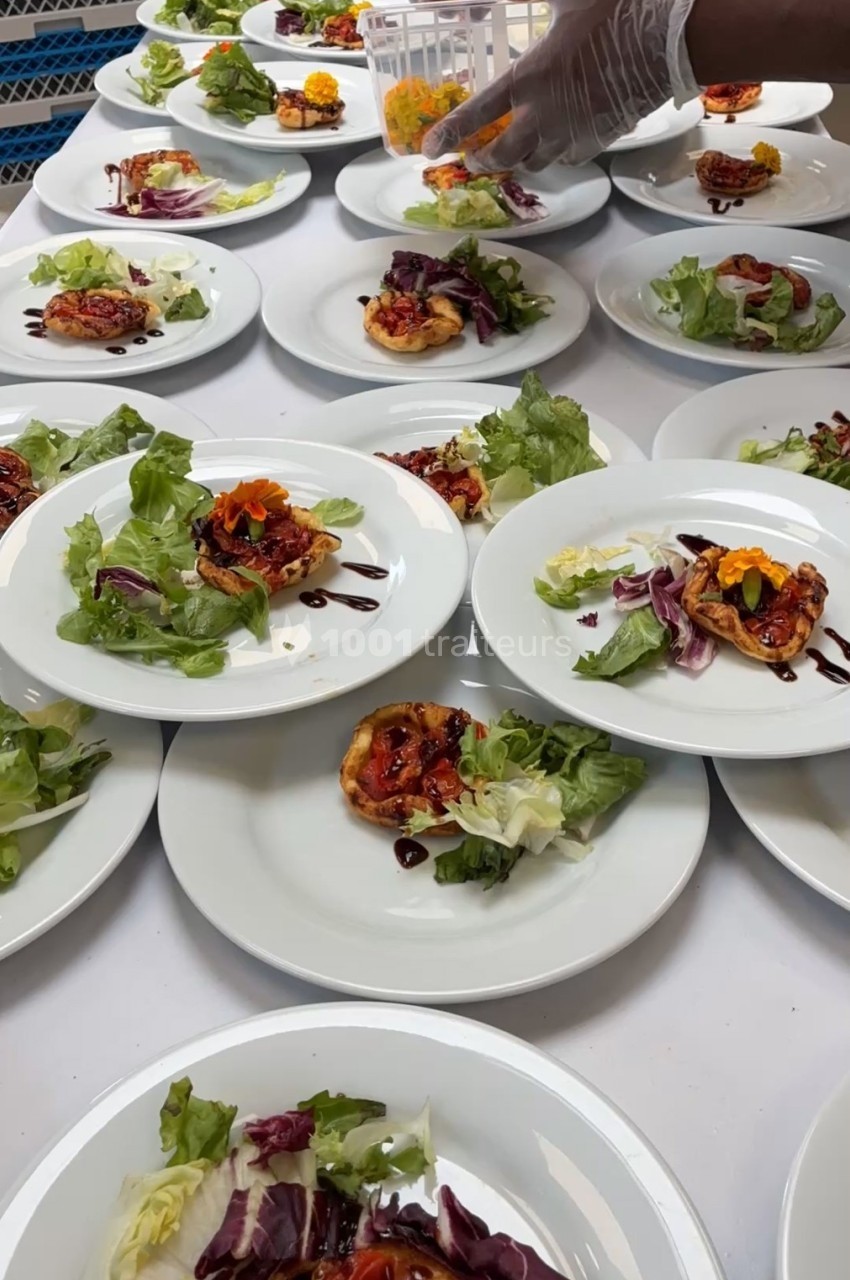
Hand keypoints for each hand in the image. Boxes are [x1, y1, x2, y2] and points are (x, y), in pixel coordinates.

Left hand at [422, 0, 698, 170]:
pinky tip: (555, 143)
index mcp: (529, 78)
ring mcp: (574, 133)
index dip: (449, 134)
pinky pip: (568, 157)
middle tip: (473, 159)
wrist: (668, 39)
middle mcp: (545, 116)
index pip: (477, 115)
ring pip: (535, 162)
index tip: (429, 149)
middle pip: (503, 154)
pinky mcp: (599, 140)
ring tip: (512, 150)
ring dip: (518, 159)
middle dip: (483, 159)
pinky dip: (554, 155)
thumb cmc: (614, 9)